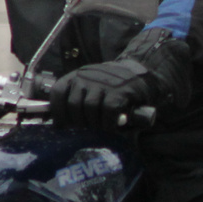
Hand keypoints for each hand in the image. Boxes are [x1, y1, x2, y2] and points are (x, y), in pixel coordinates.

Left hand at [49, 28, 191, 131]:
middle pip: (74, 105)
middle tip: (90, 127)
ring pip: (90, 108)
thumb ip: (79, 101)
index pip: (58, 92)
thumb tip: (63, 125)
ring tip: (103, 125)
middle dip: (80, 122)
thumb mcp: (93, 88)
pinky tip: (114, 124)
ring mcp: (104, 83)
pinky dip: (109, 122)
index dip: (58, 112)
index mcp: (78, 76)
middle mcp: (88, 77)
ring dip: (96, 123)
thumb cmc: (116, 88)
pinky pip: (109, 111)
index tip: (63, 125)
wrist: (143, 74)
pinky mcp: (119, 91)